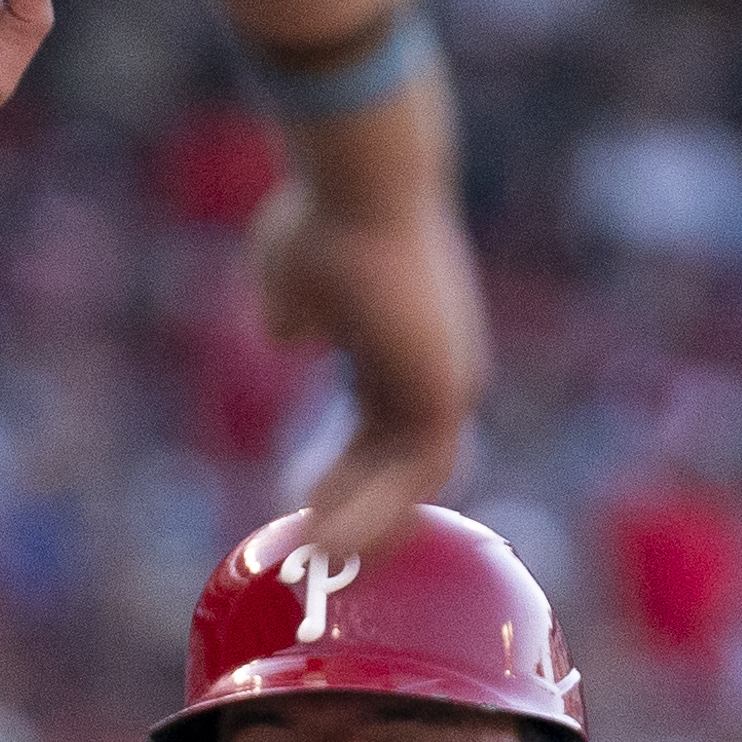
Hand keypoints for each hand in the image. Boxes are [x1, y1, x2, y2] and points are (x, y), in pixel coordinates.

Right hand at [258, 158, 485, 554]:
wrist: (359, 189)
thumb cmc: (324, 219)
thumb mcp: (293, 278)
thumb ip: (296, 311)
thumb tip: (292, 335)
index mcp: (406, 340)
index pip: (381, 426)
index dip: (344, 469)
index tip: (300, 495)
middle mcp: (438, 365)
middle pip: (400, 459)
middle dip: (352, 503)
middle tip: (310, 539)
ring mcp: (448, 381)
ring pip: (412, 478)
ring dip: (364, 520)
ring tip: (315, 553)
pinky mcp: (446, 396)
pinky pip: (414, 479)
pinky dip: (374, 511)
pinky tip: (327, 534)